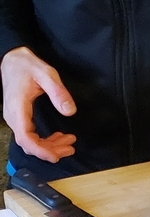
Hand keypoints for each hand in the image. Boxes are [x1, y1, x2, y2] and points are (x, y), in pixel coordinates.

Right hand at [1, 46, 76, 162]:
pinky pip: (30, 135)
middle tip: (70, 148)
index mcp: (18, 108)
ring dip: (49, 146)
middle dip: (50, 150)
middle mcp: (14, 117)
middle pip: (29, 144)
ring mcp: (15, 118)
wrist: (12, 60)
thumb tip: (69, 111)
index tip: (55, 156)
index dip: (40, 150)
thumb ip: (58, 92)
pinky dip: (45, 140)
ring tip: (69, 142)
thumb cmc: (26, 66)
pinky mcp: (19, 118)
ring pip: (30, 141)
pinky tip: (58, 137)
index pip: (25, 137)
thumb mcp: (46, 74)